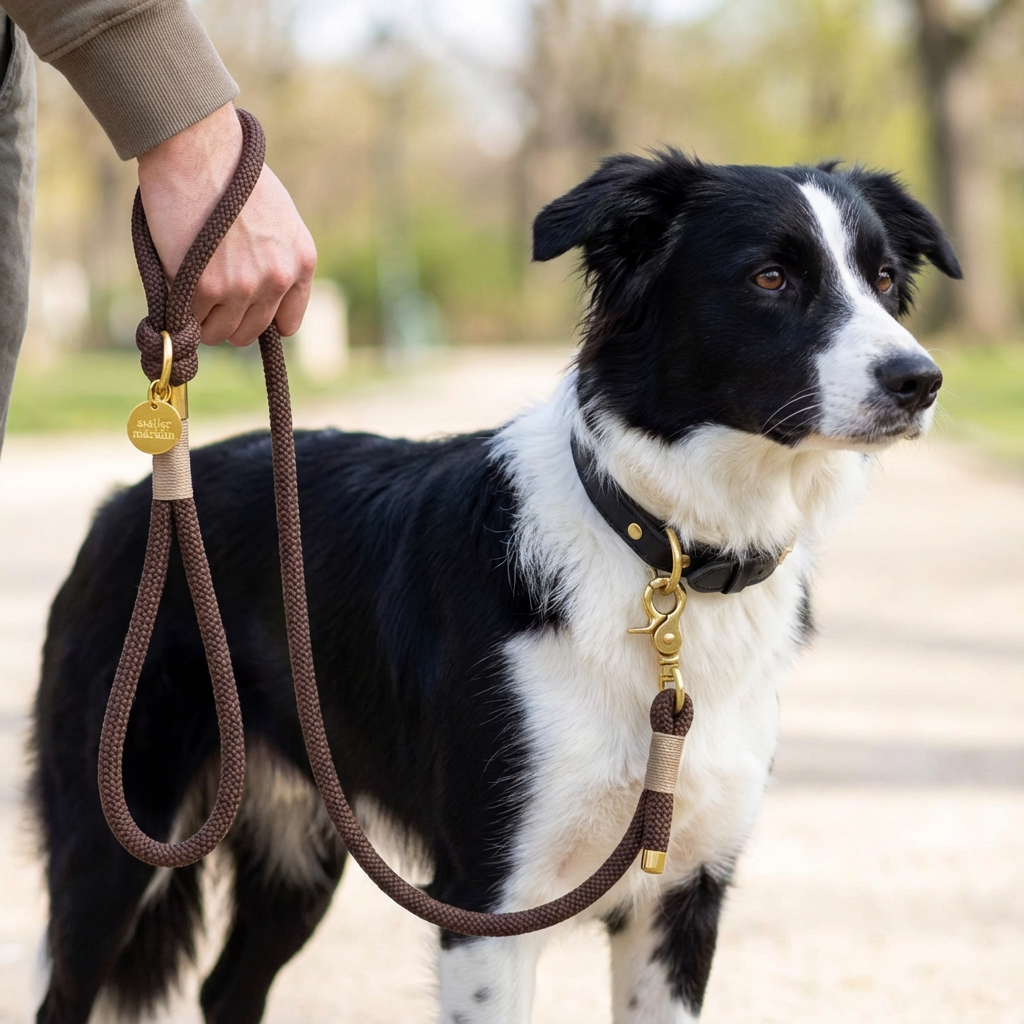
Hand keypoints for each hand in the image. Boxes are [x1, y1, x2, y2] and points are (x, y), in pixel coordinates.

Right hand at [137, 103, 316, 345]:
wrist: (198, 147)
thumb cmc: (229, 172)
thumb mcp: (277, 216)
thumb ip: (275, 255)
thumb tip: (259, 290)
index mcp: (302, 261)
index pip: (288, 322)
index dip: (262, 319)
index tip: (243, 311)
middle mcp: (279, 278)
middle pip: (250, 331)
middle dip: (228, 318)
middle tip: (206, 295)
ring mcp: (244, 286)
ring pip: (221, 333)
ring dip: (202, 319)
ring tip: (189, 288)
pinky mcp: (208, 288)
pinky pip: (193, 320)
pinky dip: (181, 309)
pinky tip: (176, 281)